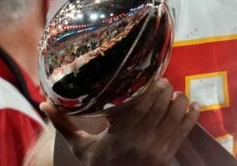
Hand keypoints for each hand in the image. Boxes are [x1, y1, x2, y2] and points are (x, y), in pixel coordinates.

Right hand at [42, 78, 198, 165]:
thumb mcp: (80, 147)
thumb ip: (64, 124)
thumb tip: (43, 102)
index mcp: (118, 136)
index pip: (139, 106)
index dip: (150, 89)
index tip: (152, 79)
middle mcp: (139, 142)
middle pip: (159, 107)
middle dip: (165, 90)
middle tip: (164, 82)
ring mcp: (155, 150)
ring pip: (174, 117)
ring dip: (179, 101)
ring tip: (175, 93)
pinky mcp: (167, 157)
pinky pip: (183, 133)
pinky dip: (191, 117)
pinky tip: (193, 105)